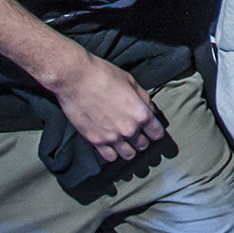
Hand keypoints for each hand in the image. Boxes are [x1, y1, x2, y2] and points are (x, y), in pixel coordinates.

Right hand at [47, 49, 164, 163]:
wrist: (76, 79)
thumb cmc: (104, 75)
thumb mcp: (130, 81)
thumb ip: (143, 98)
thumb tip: (150, 110)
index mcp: (141, 114)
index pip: (157, 133)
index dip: (156, 131)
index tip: (152, 129)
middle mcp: (129, 129)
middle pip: (143, 145)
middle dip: (142, 139)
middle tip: (137, 133)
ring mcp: (112, 137)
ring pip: (128, 155)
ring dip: (129, 149)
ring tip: (125, 142)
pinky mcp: (95, 141)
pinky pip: (110, 157)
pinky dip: (113, 153)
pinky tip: (111, 145)